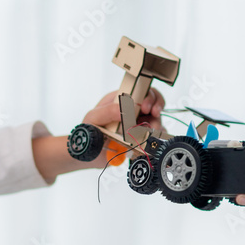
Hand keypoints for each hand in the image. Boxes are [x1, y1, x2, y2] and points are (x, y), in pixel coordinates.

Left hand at [30, 88, 164, 179]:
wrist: (88, 155)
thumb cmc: (88, 132)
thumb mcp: (93, 118)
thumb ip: (107, 111)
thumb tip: (124, 109)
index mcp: (121, 101)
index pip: (140, 90)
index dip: (148, 95)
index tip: (146, 107)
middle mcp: (131, 111)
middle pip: (153, 102)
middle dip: (156, 107)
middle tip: (153, 115)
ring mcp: (137, 125)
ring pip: (156, 119)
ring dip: (157, 124)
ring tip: (150, 132)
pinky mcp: (140, 139)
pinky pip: (154, 136)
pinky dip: (157, 137)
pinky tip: (150, 140)